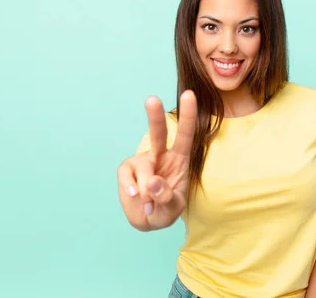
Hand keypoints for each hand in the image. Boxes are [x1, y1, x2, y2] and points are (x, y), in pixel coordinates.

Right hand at [117, 90, 196, 230]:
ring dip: (145, 189)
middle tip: (152, 99)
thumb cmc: (165, 209)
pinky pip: (126, 175)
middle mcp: (161, 155)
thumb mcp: (173, 208)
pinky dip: (130, 188)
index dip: (188, 116)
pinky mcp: (128, 169)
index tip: (188, 95)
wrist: (147, 220)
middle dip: (155, 116)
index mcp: (180, 159)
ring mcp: (143, 161)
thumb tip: (151, 182)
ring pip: (143, 165)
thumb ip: (166, 197)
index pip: (186, 135)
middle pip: (158, 133)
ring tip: (149, 206)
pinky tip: (134, 197)